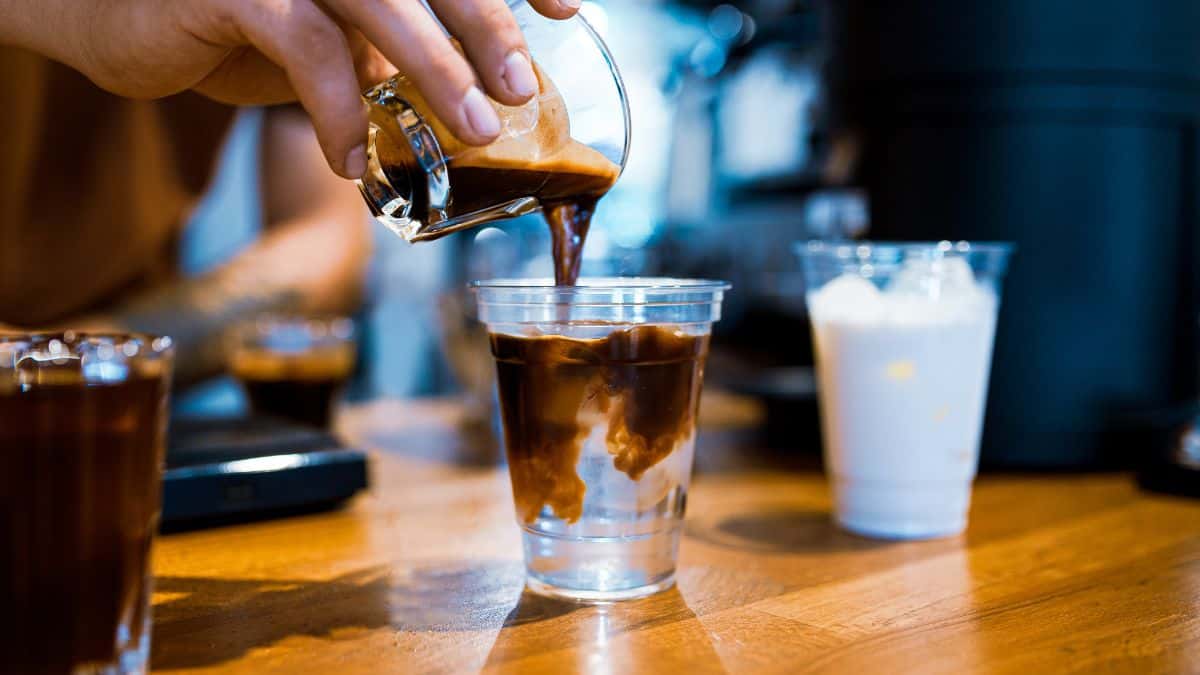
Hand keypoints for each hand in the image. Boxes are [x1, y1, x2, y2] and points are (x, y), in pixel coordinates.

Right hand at [4, 0, 578, 177]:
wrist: (120, 17)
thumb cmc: (237, 25)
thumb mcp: (329, 36)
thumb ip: (387, 54)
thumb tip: (472, 110)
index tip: (565, 11)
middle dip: (486, 25)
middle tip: (521, 87)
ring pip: (380, 0)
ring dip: (434, 68)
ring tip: (474, 131)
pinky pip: (305, 45)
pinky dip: (337, 108)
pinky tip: (352, 162)